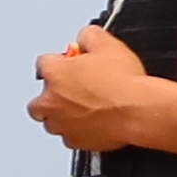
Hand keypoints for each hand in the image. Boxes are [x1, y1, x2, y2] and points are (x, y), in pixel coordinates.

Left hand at [31, 24, 169, 155]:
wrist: (138, 111)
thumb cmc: (124, 82)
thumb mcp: (107, 44)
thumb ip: (88, 35)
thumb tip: (85, 36)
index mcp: (54, 73)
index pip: (43, 63)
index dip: (60, 62)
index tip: (69, 64)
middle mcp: (50, 101)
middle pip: (38, 99)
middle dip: (51, 95)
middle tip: (71, 90)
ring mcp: (61, 123)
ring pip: (50, 120)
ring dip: (61, 115)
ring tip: (82, 108)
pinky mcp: (74, 141)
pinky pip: (68, 137)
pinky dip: (76, 131)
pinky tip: (92, 122)